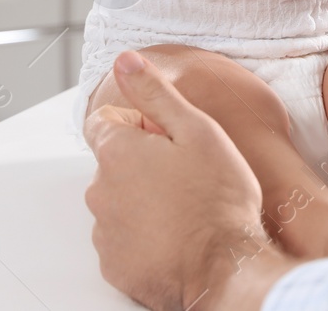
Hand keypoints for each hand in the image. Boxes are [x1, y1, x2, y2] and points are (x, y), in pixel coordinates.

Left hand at [84, 52, 273, 310]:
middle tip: (186, 175)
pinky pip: (124, 241)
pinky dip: (144, 237)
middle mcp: (100, 192)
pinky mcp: (116, 267)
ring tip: (185, 209)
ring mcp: (106, 233)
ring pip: (119, 203)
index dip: (139, 124)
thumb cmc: (218, 199)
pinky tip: (177, 237)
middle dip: (142, 164)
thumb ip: (155, 92)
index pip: (104, 121)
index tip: (167, 139)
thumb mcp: (197, 130)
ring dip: (142, 201)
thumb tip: (124, 61)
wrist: (227, 267)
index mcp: (116, 152)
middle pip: (113, 164)